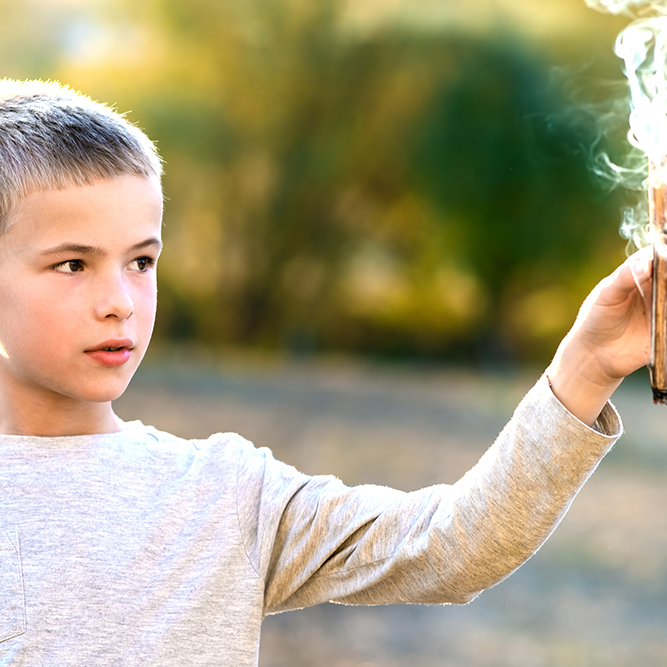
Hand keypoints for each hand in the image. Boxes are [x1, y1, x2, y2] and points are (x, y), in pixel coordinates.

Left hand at [547, 246, 652, 425]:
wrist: (594, 355)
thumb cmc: (594, 320)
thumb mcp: (605, 296)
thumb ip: (624, 279)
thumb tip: (645, 264)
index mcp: (638, 273)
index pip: (659, 255)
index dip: (666, 251)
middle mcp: (655, 287)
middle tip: (665, 283)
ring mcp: (663, 306)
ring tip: (664, 302)